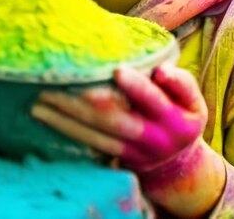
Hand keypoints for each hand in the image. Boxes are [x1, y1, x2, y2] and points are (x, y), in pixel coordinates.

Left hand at [32, 63, 224, 215]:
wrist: (178, 166)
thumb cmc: (182, 116)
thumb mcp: (193, 99)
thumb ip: (179, 82)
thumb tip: (159, 68)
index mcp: (176, 119)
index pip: (156, 101)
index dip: (138, 88)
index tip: (118, 71)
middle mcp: (153, 138)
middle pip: (117, 121)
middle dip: (86, 102)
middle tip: (59, 82)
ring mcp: (133, 152)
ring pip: (96, 135)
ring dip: (66, 117)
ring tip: (40, 99)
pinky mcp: (117, 160)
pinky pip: (88, 145)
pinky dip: (66, 129)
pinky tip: (45, 117)